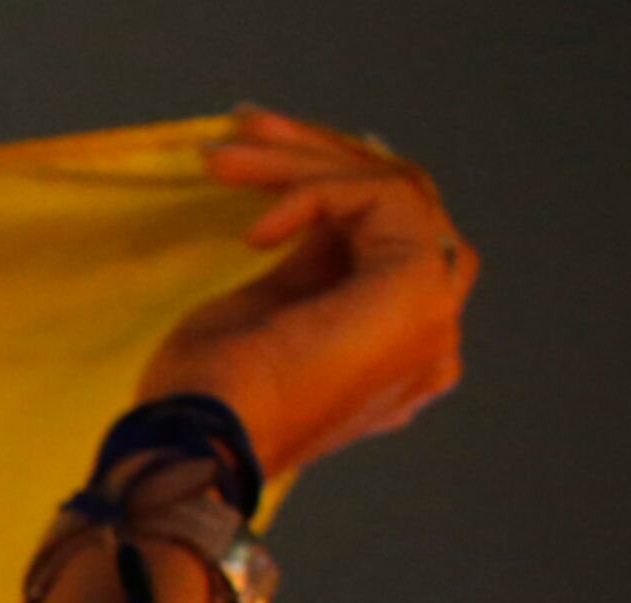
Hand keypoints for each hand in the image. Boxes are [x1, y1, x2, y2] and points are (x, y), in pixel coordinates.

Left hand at [139, 108, 473, 481]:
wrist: (198, 446)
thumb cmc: (204, 396)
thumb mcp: (263, 311)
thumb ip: (311, 266)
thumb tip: (327, 210)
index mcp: (396, 348)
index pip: (388, 234)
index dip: (328, 187)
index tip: (251, 164)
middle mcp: (430, 332)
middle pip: (399, 203)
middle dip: (316, 157)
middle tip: (243, 129)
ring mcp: (432, 311)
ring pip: (392, 189)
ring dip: (303, 160)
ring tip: (225, 159)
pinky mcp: (417, 289)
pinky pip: (381, 197)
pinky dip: (313, 193)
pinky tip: (256, 231)